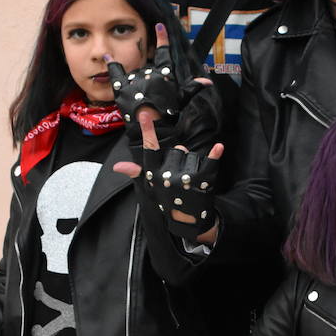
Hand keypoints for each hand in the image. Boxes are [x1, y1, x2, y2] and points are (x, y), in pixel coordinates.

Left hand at [105, 23, 213, 124]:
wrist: (150, 126)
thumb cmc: (168, 114)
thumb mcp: (182, 99)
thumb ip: (193, 87)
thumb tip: (207, 81)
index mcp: (164, 74)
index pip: (164, 52)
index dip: (162, 38)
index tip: (159, 25)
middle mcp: (149, 73)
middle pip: (148, 67)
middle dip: (149, 78)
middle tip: (150, 94)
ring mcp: (135, 79)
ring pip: (135, 72)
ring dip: (137, 80)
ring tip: (140, 96)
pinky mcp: (122, 87)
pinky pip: (116, 71)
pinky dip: (111, 63)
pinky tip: (106, 55)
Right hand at [113, 110, 222, 242]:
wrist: (187, 220)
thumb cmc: (166, 200)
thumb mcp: (149, 187)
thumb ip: (136, 172)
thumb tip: (117, 166)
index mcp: (153, 174)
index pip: (149, 148)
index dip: (147, 131)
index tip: (144, 115)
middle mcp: (167, 175)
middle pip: (177, 150)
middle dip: (180, 158)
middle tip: (180, 174)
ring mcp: (185, 178)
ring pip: (191, 155)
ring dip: (192, 163)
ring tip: (190, 180)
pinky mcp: (201, 181)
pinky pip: (209, 162)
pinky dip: (215, 154)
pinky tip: (219, 147)